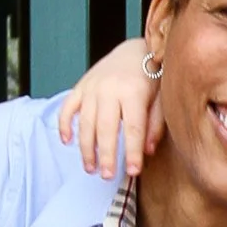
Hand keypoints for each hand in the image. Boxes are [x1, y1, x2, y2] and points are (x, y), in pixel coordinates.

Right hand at [57, 39, 160, 181]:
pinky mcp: (80, 87)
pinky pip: (67, 107)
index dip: (132, 152)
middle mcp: (110, 89)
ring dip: (85, 147)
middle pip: (105, 128)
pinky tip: (67, 142)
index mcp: (133, 92)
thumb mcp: (162, 98)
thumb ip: (156, 124)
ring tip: (90, 168)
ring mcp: (92, 88)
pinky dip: (64, 125)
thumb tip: (147, 151)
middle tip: (106, 176)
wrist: (135, 50)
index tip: (132, 172)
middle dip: (105, 154)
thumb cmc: (153, 77)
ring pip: (84, 122)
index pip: (133, 128)